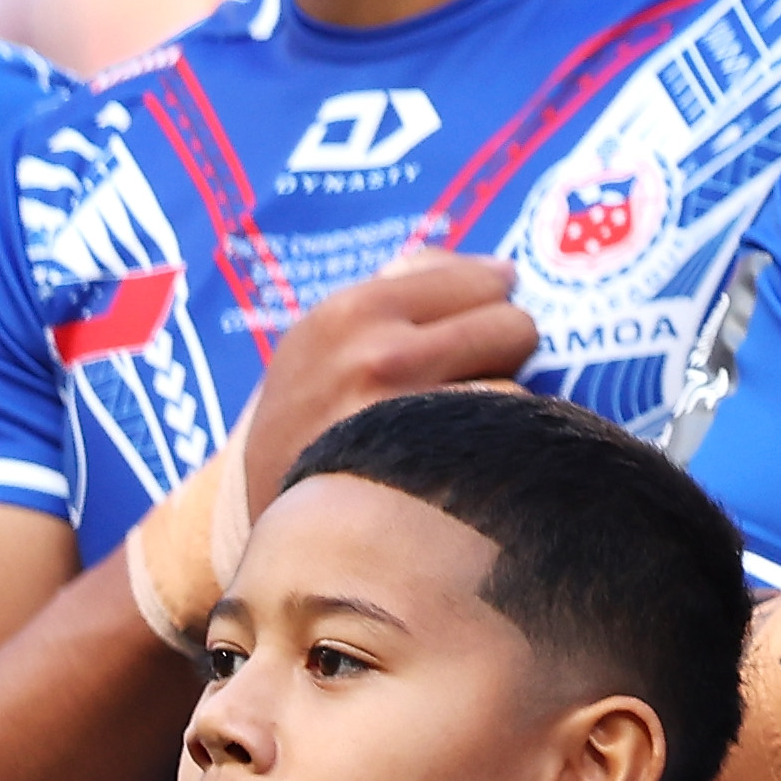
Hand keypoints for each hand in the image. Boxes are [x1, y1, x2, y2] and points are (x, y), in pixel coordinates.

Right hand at [241, 252, 542, 493]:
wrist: (261, 510)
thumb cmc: (312, 410)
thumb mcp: (332, 335)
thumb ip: (408, 285)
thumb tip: (503, 270)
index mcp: (350, 311)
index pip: (485, 279)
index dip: (490, 307)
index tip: (474, 331)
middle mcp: (376, 357)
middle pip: (516, 326)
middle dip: (504, 353)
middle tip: (467, 383)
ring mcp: (405, 418)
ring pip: (519, 387)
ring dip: (507, 408)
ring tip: (460, 428)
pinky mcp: (431, 474)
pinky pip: (510, 443)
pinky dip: (505, 451)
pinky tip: (467, 462)